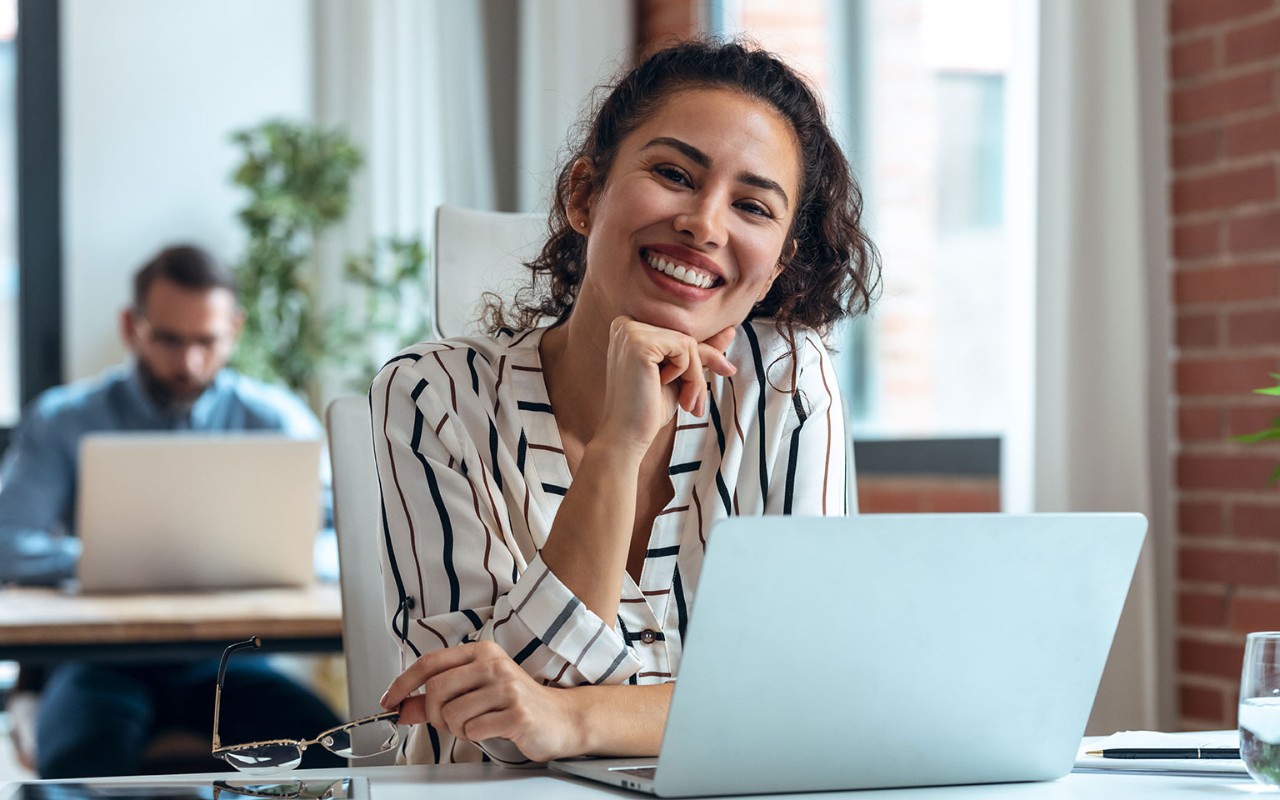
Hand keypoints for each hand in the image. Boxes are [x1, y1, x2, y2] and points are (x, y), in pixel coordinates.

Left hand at [380, 641, 582, 761]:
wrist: (560, 718)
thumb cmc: (515, 703)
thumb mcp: (474, 693)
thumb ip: (436, 699)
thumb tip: (402, 706)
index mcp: (482, 652)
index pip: (430, 662)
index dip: (404, 683)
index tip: (390, 700)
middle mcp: (494, 664)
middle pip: (436, 690)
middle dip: (434, 714)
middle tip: (447, 722)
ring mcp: (507, 687)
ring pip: (452, 714)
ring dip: (457, 729)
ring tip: (479, 724)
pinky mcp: (516, 712)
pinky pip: (474, 730)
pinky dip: (476, 736)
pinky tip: (493, 729)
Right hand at [601, 316, 736, 453]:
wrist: (625, 436)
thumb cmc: (648, 408)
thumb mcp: (680, 375)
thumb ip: (700, 352)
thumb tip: (730, 331)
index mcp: (630, 329)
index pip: (679, 334)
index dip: (701, 357)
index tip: (725, 371)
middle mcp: (626, 324)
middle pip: (685, 337)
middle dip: (698, 372)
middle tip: (695, 405)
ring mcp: (630, 331)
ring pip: (688, 343)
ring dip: (695, 377)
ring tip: (686, 403)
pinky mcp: (639, 342)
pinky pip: (685, 348)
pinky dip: (687, 373)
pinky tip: (664, 387)